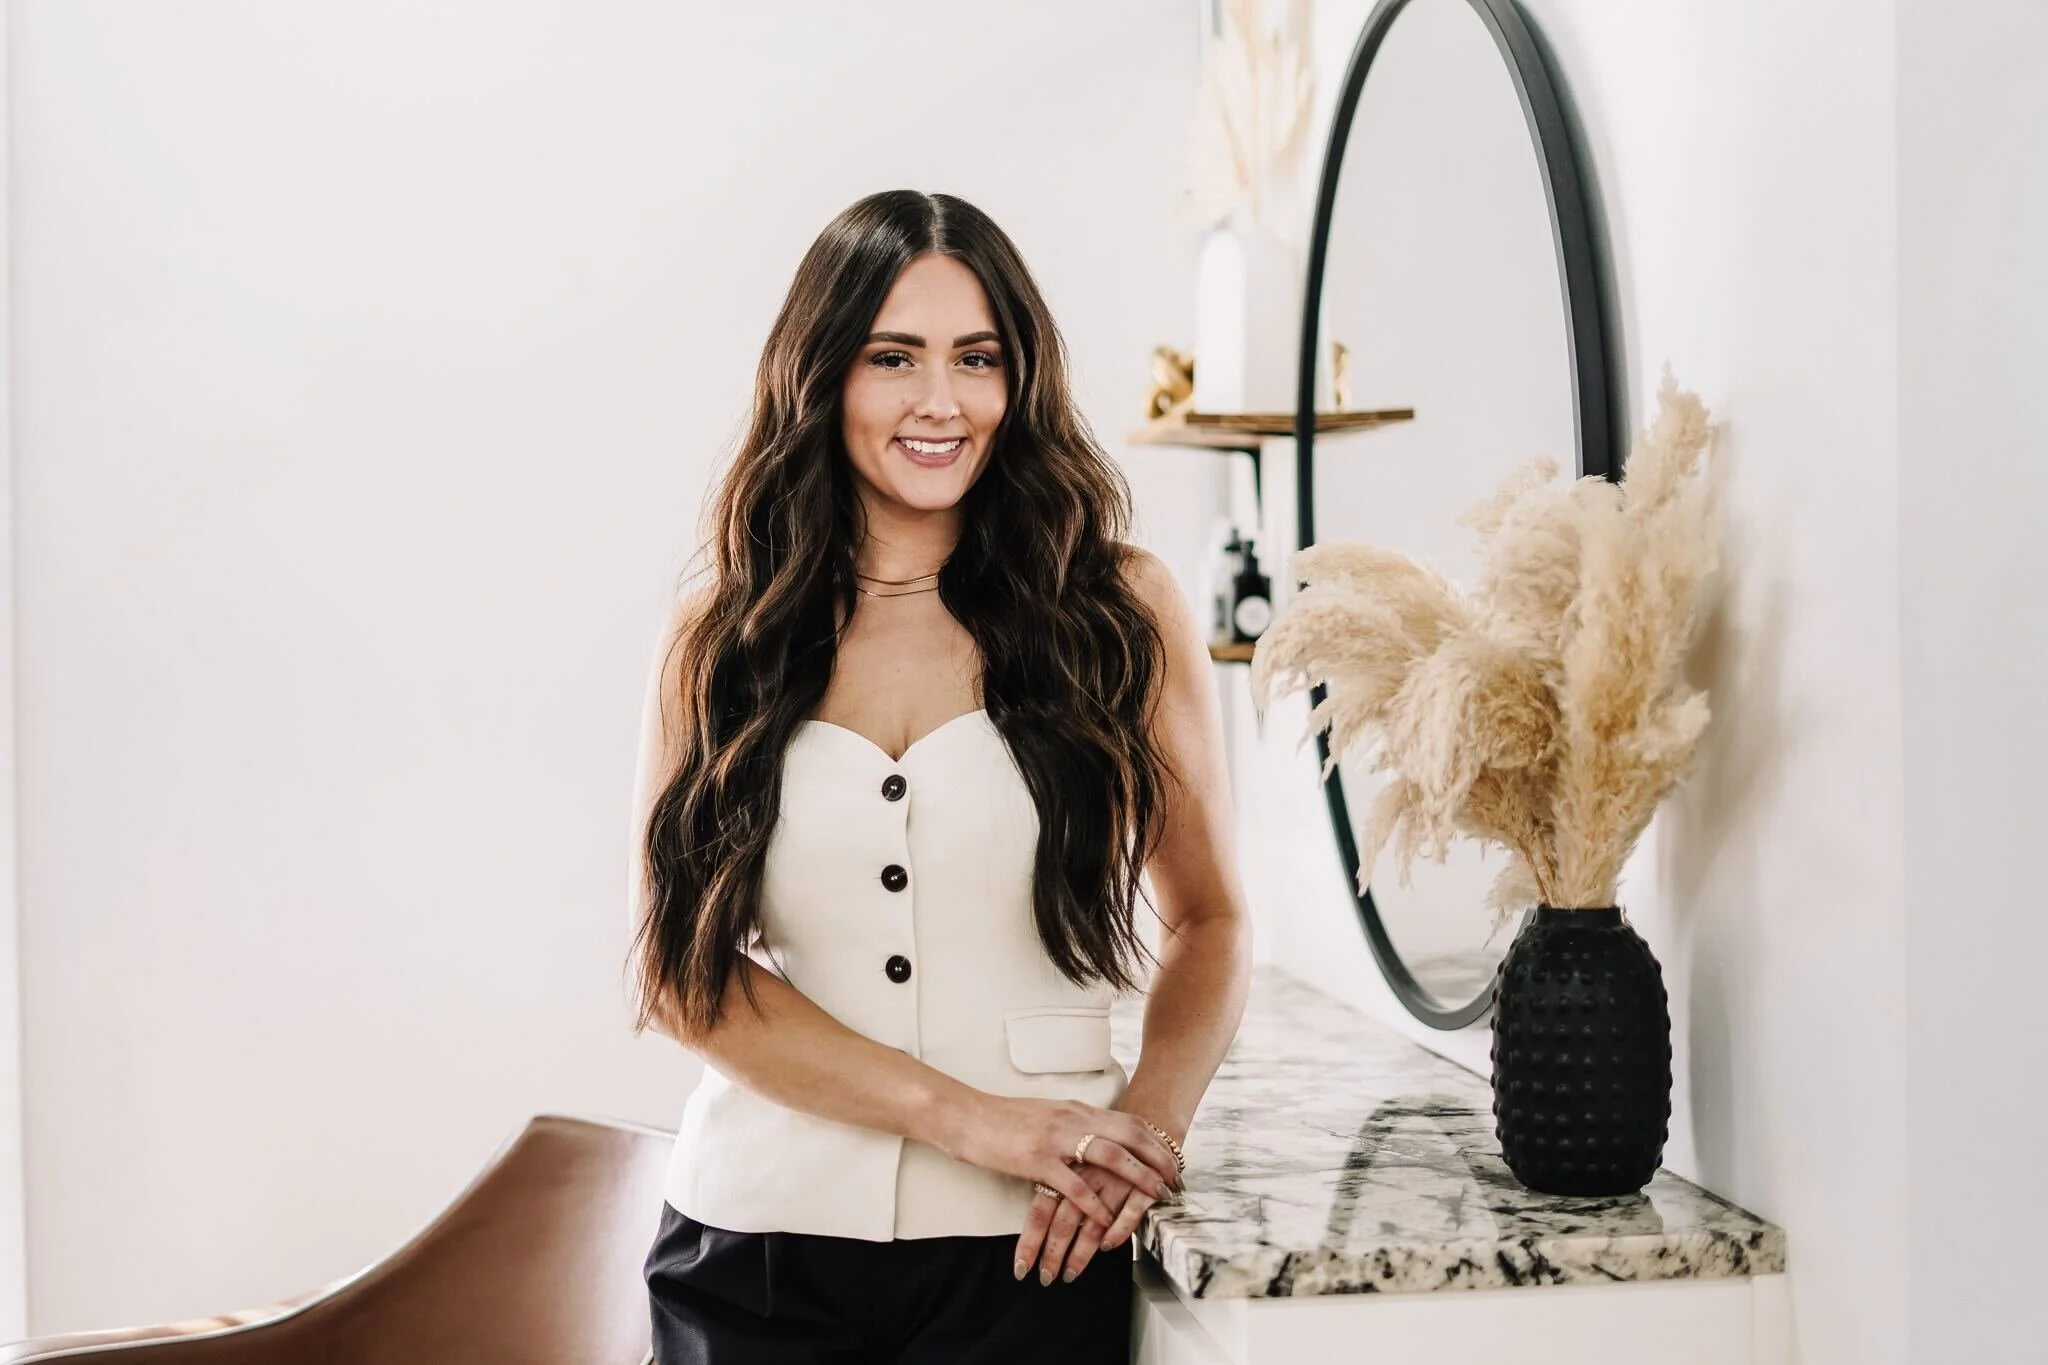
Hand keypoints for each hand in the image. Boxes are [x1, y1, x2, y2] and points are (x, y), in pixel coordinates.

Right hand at [935, 1093, 1182, 1230]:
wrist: (966, 1115)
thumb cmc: (1004, 1119)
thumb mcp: (1048, 1115)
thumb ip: (1074, 1126)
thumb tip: (1098, 1139)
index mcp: (1077, 1110)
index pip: (1129, 1122)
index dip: (1156, 1142)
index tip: (1174, 1160)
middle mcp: (1072, 1119)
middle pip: (1129, 1136)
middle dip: (1159, 1159)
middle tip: (1177, 1181)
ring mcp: (1055, 1139)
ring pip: (1109, 1156)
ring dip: (1137, 1177)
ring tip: (1155, 1197)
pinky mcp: (1035, 1160)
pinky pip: (1072, 1183)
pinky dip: (1093, 1202)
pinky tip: (1105, 1219)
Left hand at [1015, 1163, 1162, 1284]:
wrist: (1146, 1119)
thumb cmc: (1105, 1151)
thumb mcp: (1076, 1162)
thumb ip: (1060, 1190)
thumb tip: (1039, 1230)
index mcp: (1066, 1165)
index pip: (1041, 1209)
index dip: (1030, 1241)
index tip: (1020, 1268)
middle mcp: (1088, 1173)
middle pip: (1064, 1221)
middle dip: (1052, 1254)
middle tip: (1045, 1278)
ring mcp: (1115, 1179)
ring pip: (1093, 1223)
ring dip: (1080, 1253)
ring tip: (1070, 1274)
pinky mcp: (1142, 1184)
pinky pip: (1129, 1213)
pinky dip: (1118, 1232)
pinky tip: (1106, 1247)